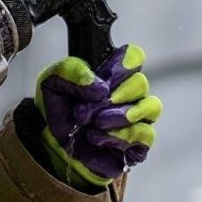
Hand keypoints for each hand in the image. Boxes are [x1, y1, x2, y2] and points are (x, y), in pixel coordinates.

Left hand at [35, 44, 161, 187]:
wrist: (52, 144)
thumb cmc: (57, 110)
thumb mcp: (51, 81)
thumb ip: (72, 71)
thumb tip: (100, 86)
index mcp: (110, 73)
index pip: (133, 57)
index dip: (123, 64)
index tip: (104, 77)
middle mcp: (128, 93)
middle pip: (140, 83)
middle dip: (112, 96)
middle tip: (86, 109)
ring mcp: (137, 118)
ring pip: (150, 107)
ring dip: (119, 115)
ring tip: (94, 123)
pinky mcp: (140, 143)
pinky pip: (146, 134)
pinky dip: (120, 136)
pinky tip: (98, 138)